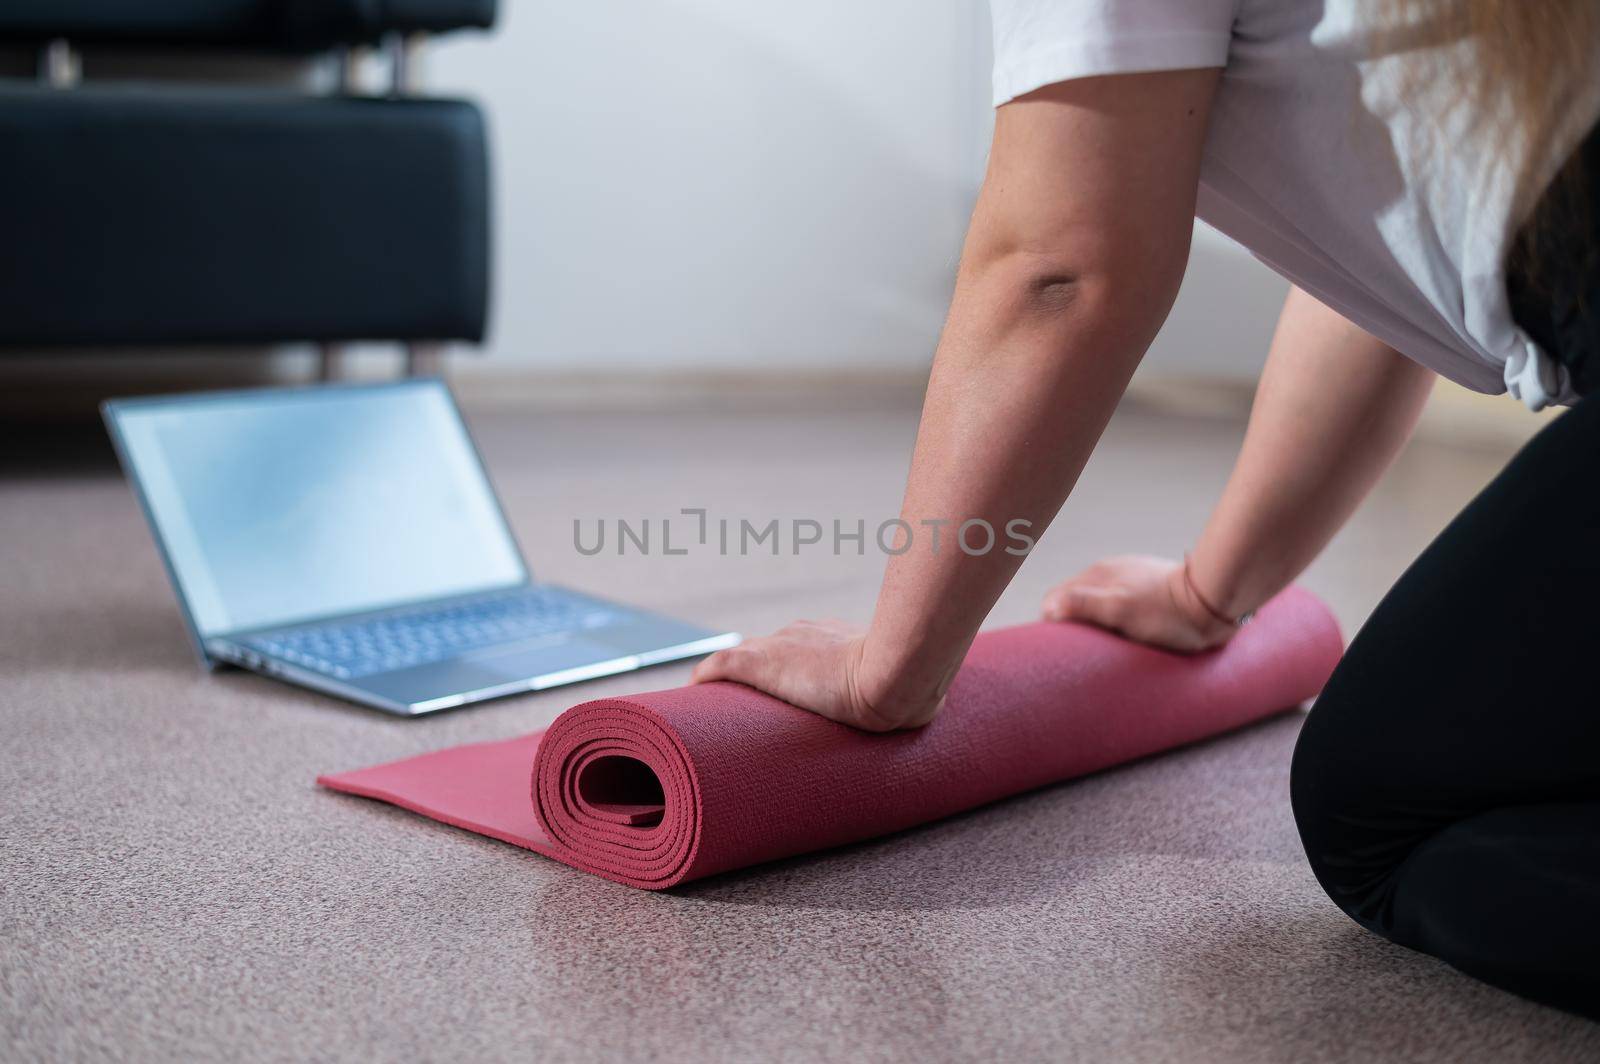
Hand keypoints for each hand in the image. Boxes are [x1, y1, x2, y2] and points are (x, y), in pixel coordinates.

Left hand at [689, 619, 943, 731]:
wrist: (896, 674)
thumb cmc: (911, 685)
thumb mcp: (910, 688)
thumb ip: (913, 695)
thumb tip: (930, 714)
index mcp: (831, 636)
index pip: (797, 647)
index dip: (790, 669)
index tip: (792, 690)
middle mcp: (800, 634)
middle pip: (765, 651)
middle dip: (756, 675)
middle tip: (752, 707)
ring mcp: (779, 647)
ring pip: (740, 660)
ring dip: (729, 684)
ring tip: (720, 714)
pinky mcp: (760, 663)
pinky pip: (720, 667)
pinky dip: (706, 680)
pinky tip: (694, 696)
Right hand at [1041, 554, 1236, 652]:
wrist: (1215, 601)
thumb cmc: (1169, 613)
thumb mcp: (1121, 611)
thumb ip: (1084, 605)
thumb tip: (1049, 607)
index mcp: (1097, 575)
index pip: (1054, 600)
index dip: (1052, 625)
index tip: (1060, 649)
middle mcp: (1109, 572)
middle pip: (1074, 601)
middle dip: (1072, 624)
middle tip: (1082, 650)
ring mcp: (1129, 576)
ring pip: (1096, 602)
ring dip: (1094, 622)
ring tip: (1105, 644)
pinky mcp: (1147, 585)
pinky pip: (1118, 602)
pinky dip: (1115, 618)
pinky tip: (1128, 632)